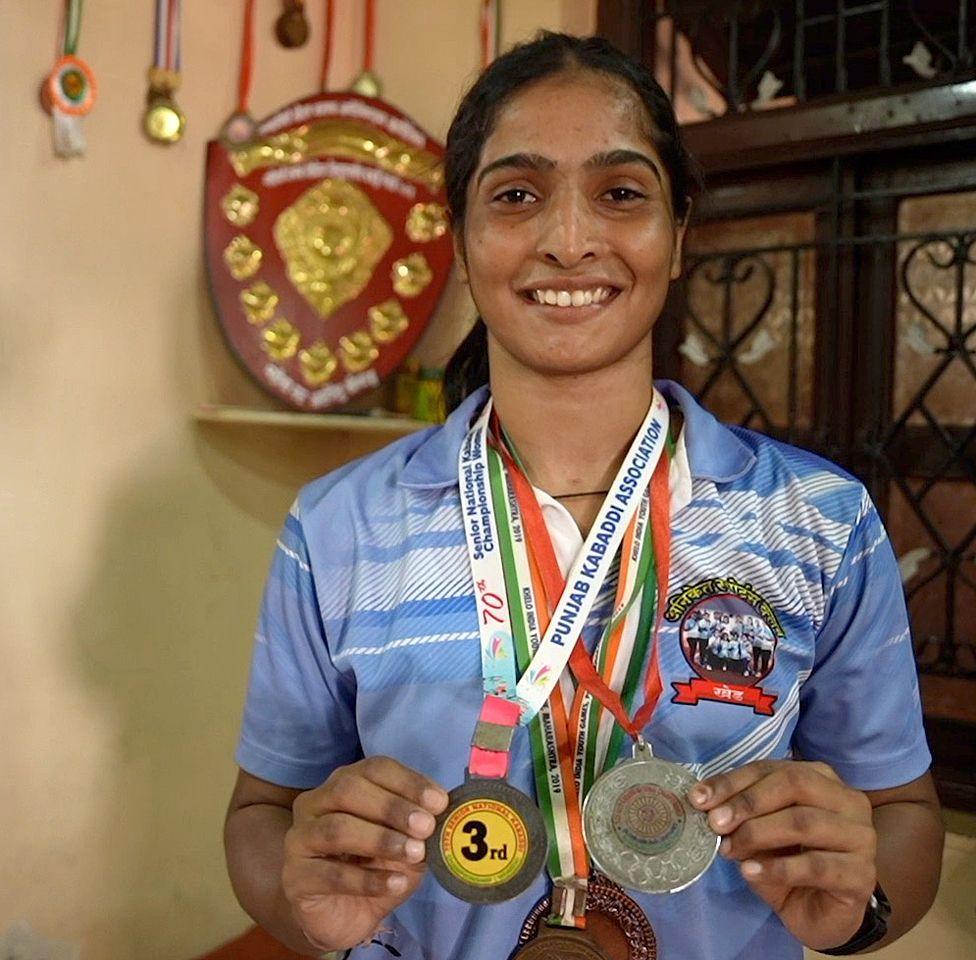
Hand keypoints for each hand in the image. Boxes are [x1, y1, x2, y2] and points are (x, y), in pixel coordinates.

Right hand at [282, 756, 448, 951]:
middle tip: (425, 827)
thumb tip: (445, 812)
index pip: (374, 768)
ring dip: (381, 839)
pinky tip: (396, 884)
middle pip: (349, 790)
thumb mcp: (403, 841)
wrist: (341, 915)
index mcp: (343, 784)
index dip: (408, 782)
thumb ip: (418, 825)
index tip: (439, 802)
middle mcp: (315, 803)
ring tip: (414, 854)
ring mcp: (299, 839)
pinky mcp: (295, 878)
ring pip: (337, 828)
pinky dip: (368, 879)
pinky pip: (331, 875)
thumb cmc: (373, 867)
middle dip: (392, 807)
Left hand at [688, 759, 876, 950]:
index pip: (771, 769)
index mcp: (821, 778)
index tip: (699, 799)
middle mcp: (847, 800)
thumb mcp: (758, 830)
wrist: (819, 912)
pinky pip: (815, 866)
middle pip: (793, 785)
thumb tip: (704, 802)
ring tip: (728, 850)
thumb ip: (740, 812)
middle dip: (747, 802)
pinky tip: (750, 872)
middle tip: (715, 823)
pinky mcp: (862, 875)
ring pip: (803, 822)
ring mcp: (860, 836)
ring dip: (757, 834)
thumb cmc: (788, 860)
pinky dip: (776, 868)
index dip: (732, 781)